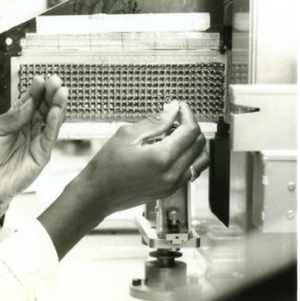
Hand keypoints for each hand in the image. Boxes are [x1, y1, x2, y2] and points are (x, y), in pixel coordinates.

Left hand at [0, 75, 67, 229]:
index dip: (36, 90)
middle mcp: (29, 127)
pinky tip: (56, 111)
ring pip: (50, 120)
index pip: (30, 101)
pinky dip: (54, 123)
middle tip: (56, 81)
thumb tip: (29, 102)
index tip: (40, 78)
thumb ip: (12, 117)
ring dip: (57, 105)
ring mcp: (37, 140)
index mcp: (16, 119)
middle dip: (50, 93)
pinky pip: (50, 136)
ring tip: (61, 92)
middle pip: (43, 107)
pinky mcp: (42, 154)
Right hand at [74, 100, 208, 221]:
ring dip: (194, 142)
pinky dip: (189, 157)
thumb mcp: (127, 135)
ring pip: (201, 159)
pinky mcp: (171, 190)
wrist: (99, 193)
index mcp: (162, 158)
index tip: (179, 107)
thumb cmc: (107, 166)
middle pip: (199, 143)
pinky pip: (191, 170)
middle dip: (191, 126)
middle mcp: (172, 173)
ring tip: (177, 134)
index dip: (187, 114)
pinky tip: (173, 150)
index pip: (190, 131)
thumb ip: (155, 121)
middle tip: (176, 117)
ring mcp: (173, 184)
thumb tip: (172, 110)